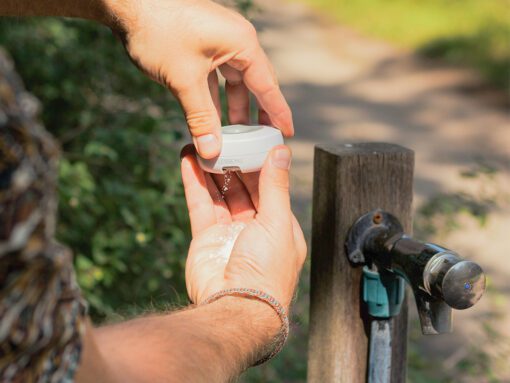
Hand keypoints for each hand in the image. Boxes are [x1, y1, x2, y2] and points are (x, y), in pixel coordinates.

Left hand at [105, 0, 292, 158]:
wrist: (127, 4)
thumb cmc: (158, 32)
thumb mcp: (184, 81)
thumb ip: (200, 118)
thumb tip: (211, 150)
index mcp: (242, 44)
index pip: (267, 86)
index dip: (277, 113)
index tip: (286, 133)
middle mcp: (236, 41)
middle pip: (254, 84)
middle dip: (256, 113)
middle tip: (263, 140)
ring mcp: (219, 41)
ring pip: (233, 82)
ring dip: (232, 108)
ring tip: (236, 135)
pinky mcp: (202, 44)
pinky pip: (216, 76)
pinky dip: (214, 97)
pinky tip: (212, 118)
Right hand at [180, 144, 305, 309]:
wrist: (235, 307)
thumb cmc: (266, 270)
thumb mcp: (277, 222)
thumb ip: (276, 186)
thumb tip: (282, 152)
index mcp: (280, 228)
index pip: (270, 188)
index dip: (259, 164)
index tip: (250, 140)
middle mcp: (255, 229)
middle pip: (243, 189)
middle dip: (233, 164)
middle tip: (224, 139)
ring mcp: (229, 234)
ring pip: (219, 195)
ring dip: (211, 170)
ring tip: (202, 144)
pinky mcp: (206, 239)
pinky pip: (201, 205)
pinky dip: (194, 183)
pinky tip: (188, 161)